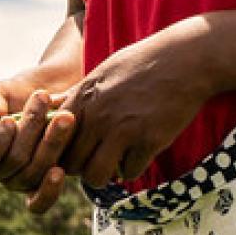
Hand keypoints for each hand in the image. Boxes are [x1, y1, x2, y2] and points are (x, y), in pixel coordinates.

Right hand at [0, 80, 76, 213]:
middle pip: (13, 163)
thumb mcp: (2, 92)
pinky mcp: (46, 183)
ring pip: (33, 173)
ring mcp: (23, 179)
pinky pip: (40, 202)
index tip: (8, 119)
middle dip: (29, 128)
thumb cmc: (19, 94)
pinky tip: (59, 171)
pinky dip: (48, 190)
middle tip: (43, 98)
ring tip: (65, 116)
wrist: (56, 95)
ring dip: (51, 142)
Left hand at [56, 19, 215, 188]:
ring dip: (105, 173)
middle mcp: (98, 116)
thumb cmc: (145, 62)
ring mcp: (123, 130)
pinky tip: (140, 153)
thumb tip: (47, 106)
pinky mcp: (149, 141)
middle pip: (72, 163)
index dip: (62, 150)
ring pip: (96, 176)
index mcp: (83, 98)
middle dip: (83, 166)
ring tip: (116, 162)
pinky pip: (129, 173)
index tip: (77, 147)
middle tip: (97, 158)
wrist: (188, 59)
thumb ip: (76, 93)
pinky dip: (134, 168)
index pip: (53, 141)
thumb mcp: (104, 70)